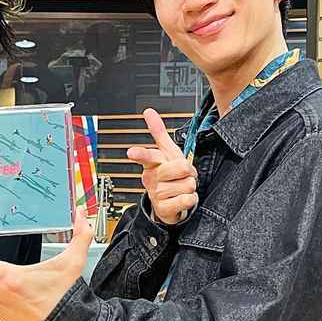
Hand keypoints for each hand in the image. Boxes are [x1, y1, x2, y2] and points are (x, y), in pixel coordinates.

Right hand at [127, 108, 196, 224]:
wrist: (169, 203)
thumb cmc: (169, 175)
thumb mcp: (166, 152)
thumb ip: (158, 131)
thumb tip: (149, 111)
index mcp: (152, 164)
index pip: (148, 156)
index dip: (140, 153)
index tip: (131, 152)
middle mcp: (152, 178)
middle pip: (181, 167)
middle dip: (189, 171)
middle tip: (183, 175)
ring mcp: (157, 194)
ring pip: (187, 184)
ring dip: (190, 187)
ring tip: (180, 188)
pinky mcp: (164, 209)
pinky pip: (186, 200)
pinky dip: (190, 200)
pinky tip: (182, 199)